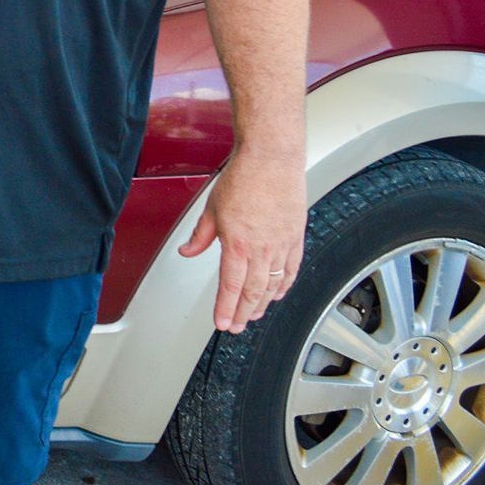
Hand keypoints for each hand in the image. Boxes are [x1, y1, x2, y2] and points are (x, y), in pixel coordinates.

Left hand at [177, 150, 306, 333]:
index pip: (230, 286)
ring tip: (254, 314)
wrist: (271, 159)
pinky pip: (292, 269)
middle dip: (244, 313)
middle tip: (237, 325)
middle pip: (254, 292)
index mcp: (238, 243)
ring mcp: (282, 244)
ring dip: (264, 303)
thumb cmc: (243, 178)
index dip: (226, 308)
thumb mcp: (211, 207)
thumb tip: (188, 251)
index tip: (222, 322)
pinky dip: (285, 285)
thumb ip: (201, 235)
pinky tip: (279, 293)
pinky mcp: (296, 237)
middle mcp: (262, 248)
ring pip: (274, 285)